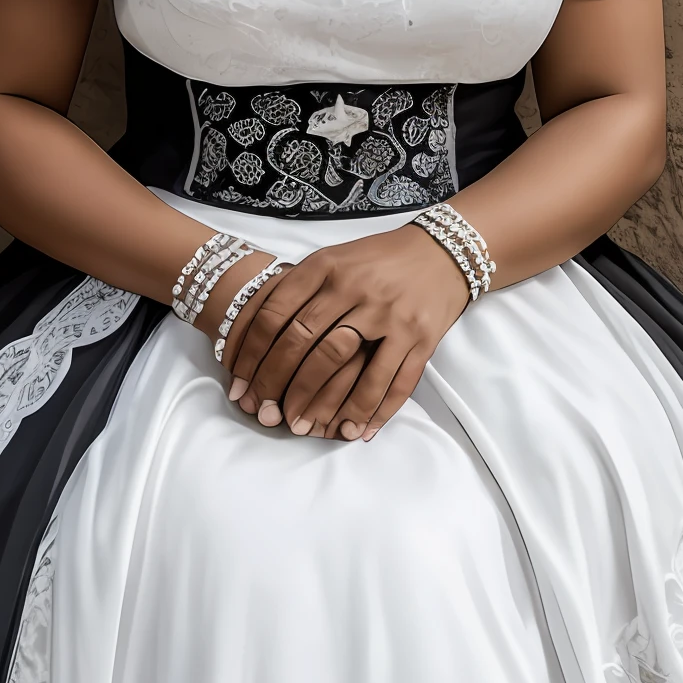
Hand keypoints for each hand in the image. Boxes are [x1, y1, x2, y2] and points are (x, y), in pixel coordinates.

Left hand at [220, 226, 469, 441]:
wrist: (442, 251)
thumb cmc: (378, 260)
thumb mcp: (333, 259)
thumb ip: (299, 289)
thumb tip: (255, 338)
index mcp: (326, 267)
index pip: (276, 315)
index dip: (253, 355)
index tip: (240, 386)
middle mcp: (356, 289)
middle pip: (305, 345)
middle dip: (279, 386)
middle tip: (266, 415)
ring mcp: (390, 315)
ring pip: (347, 369)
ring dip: (322, 406)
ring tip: (304, 429)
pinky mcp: (421, 338)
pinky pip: (393, 383)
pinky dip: (372, 411)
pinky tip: (355, 431)